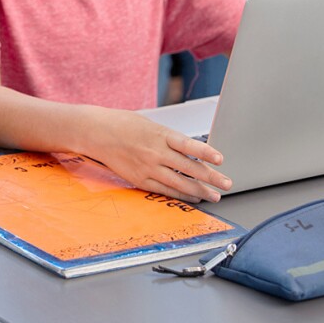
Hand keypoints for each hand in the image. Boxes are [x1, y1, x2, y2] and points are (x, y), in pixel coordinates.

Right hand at [81, 108, 230, 202]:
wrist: (96, 133)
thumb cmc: (123, 124)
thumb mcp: (150, 125)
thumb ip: (169, 138)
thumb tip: (192, 152)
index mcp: (159, 134)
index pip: (188, 145)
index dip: (206, 153)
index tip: (220, 159)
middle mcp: (155, 152)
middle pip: (189, 168)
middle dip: (211, 178)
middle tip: (227, 184)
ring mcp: (147, 167)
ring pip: (179, 182)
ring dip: (200, 191)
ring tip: (215, 195)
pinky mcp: (139, 179)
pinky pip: (164, 190)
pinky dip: (181, 195)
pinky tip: (193, 198)